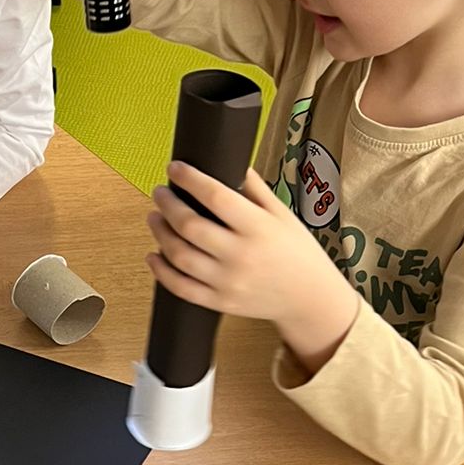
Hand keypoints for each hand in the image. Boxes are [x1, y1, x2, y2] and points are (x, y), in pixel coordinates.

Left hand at [146, 165, 360, 376]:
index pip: (215, 196)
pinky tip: (154, 255)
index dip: (189, 179)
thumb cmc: (297, 252)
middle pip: (189, 225)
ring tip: (155, 217)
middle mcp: (241, 255)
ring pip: (179, 255)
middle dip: (167, 204)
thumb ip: (255, 189)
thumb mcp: (283, 215)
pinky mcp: (220, 302)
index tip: (175, 168)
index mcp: (258, 227)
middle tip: (160, 192)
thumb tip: (231, 162)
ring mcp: (228, 281)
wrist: (309, 298)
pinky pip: (181, 287)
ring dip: (160, 233)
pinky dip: (161, 270)